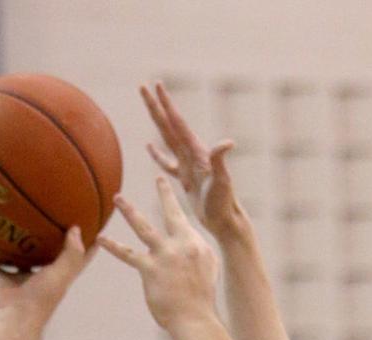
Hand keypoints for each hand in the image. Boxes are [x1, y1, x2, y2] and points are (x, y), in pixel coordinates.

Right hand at [0, 227, 93, 324]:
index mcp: (60, 276)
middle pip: (49, 254)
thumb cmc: (42, 298)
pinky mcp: (3, 281)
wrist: (15, 318)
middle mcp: (43, 277)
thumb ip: (71, 253)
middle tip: (52, 213)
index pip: (79, 257)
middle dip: (52, 238)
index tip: (95, 224)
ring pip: (20, 257)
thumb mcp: (61, 274)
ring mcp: (22, 279)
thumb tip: (77, 229)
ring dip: (16, 244)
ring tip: (13, 222)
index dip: (89, 243)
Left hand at [99, 178, 218, 329]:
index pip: (184, 217)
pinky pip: (128, 254)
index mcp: (194, 243)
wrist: (194, 318)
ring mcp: (164, 255)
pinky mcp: (149, 269)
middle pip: (171, 213)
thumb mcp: (207, 269)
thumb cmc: (201, 297)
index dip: (174, 200)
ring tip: (118, 198)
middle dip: (164, 193)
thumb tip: (188, 240)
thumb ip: (196, 251)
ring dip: (130, 211)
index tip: (166, 185)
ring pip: (144, 227)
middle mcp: (180, 244)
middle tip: (158, 177)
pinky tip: (101, 239)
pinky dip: (114, 246)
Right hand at [141, 81, 238, 238]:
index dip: (166, 104)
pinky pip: (167, 162)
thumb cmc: (224, 202)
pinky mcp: (184, 178)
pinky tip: (149, 146)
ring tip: (148, 107)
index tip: (157, 85)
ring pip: (167, 138)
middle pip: (168, 124)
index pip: (178, 123)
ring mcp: (187, 165)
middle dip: (155, 106)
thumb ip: (220, 160)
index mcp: (196, 151)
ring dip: (157, 122)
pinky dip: (157, 154)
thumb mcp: (221, 181)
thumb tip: (228, 142)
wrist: (224, 221)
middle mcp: (191, 154)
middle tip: (143, 87)